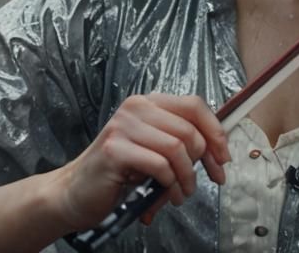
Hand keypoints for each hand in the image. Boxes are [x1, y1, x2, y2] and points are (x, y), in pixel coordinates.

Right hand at [50, 94, 230, 229]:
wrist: (74, 192)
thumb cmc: (117, 174)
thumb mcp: (154, 151)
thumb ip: (181, 143)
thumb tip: (219, 151)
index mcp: (148, 103)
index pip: (194, 105)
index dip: (216, 132)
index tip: (223, 157)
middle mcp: (136, 108)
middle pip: (190, 128)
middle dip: (205, 160)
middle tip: (205, 181)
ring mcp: (123, 126)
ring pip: (177, 147)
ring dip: (186, 177)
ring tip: (180, 193)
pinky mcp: (115, 149)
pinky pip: (159, 165)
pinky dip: (169, 184)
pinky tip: (164, 195)